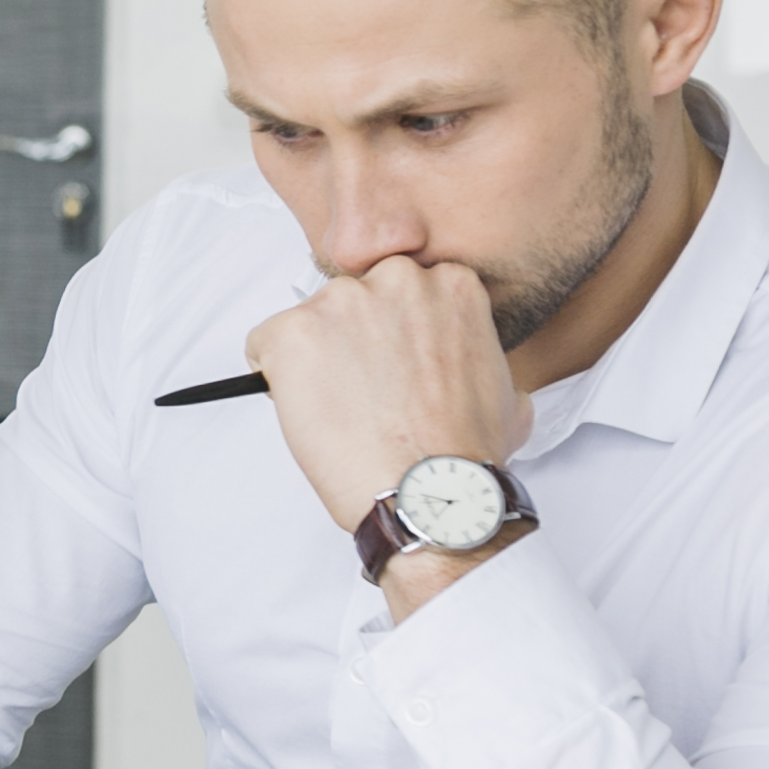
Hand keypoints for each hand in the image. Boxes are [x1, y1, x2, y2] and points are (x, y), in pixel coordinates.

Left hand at [245, 256, 535, 621]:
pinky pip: (264, 346)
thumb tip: (466, 367)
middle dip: (352, 341)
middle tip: (364, 392)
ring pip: (309, 323)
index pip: (400, 290)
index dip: (392, 334)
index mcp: (450, 285)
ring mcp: (341, 301)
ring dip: (315, 360)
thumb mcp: (504, 390)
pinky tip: (308, 410)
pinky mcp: (292, 331)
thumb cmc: (461, 451)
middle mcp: (396, 279)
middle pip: (354, 300)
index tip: (392, 364)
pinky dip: (276, 378)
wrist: (427, 488)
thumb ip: (478, 357)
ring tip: (340, 409)